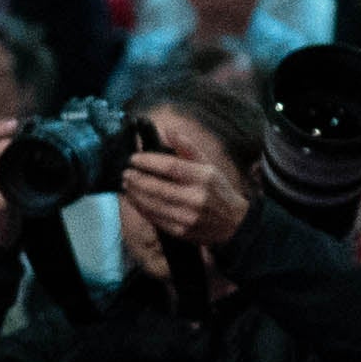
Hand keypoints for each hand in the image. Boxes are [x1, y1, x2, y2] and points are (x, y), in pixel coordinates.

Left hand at [119, 140, 250, 248]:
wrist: (235, 223)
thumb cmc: (217, 190)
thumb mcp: (208, 165)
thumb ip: (187, 147)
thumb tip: (168, 130)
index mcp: (203, 177)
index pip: (170, 167)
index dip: (148, 161)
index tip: (133, 158)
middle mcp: (196, 198)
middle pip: (158, 188)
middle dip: (137, 179)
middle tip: (125, 173)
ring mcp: (188, 217)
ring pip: (153, 204)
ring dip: (135, 194)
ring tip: (126, 185)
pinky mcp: (181, 231)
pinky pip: (155, 219)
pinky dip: (141, 208)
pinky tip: (135, 199)